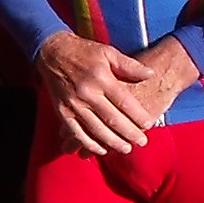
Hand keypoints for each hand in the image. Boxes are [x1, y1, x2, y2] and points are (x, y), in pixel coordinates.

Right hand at [33, 33, 184, 155]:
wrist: (53, 52)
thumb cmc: (84, 52)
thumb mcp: (108, 52)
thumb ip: (130, 65)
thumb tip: (150, 73)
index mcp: (101, 78)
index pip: (124, 102)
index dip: (138, 116)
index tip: (148, 125)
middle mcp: (87, 93)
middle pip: (112, 119)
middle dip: (129, 133)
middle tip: (142, 142)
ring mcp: (74, 105)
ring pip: (96, 130)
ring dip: (112, 142)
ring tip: (126, 149)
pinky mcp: (63, 112)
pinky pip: (77, 132)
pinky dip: (89, 144)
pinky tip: (101, 150)